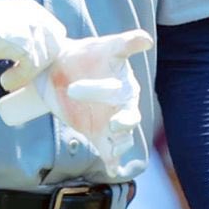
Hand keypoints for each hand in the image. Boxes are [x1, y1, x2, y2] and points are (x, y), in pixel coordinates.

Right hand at [0, 0, 65, 73]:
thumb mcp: (8, 21)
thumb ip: (22, 31)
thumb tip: (32, 53)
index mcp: (35, 10)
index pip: (57, 35)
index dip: (48, 52)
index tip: (33, 65)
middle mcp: (37, 17)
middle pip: (55, 48)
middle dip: (41, 65)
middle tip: (22, 75)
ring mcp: (30, 30)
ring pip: (43, 61)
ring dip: (27, 75)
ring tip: (9, 80)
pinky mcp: (21, 44)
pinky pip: (30, 68)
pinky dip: (19, 78)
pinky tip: (5, 81)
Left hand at [0, 30, 152, 166]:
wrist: (61, 71)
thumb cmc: (87, 55)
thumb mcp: (104, 47)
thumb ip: (125, 44)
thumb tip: (147, 39)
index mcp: (127, 88)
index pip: (124, 94)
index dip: (108, 92)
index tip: (102, 88)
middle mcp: (122, 108)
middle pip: (128, 120)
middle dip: (123, 125)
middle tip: (113, 124)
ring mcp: (111, 124)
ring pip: (122, 140)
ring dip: (120, 146)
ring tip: (113, 150)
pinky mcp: (99, 136)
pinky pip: (109, 152)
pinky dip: (112, 162)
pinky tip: (112, 169)